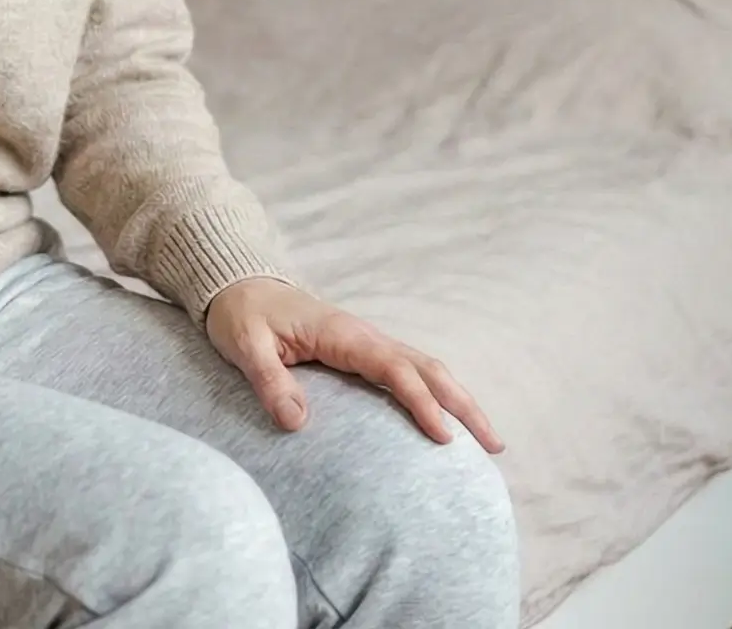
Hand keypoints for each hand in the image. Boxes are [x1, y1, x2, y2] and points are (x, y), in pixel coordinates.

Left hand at [203, 277, 503, 452]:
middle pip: (428, 369)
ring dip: (459, 400)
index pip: (394, 370)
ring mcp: (367, 342)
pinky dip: (437, 394)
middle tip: (494, 446)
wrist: (238, 286)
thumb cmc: (241, 316)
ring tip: (488, 441)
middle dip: (463, 405)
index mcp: (343, 334)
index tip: (445, 438)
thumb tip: (296, 422)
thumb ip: (269, 382)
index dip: (422, 404)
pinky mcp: (362, 352)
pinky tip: (448, 421)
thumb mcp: (245, 347)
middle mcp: (364, 336)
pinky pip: (409, 372)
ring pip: (427, 369)